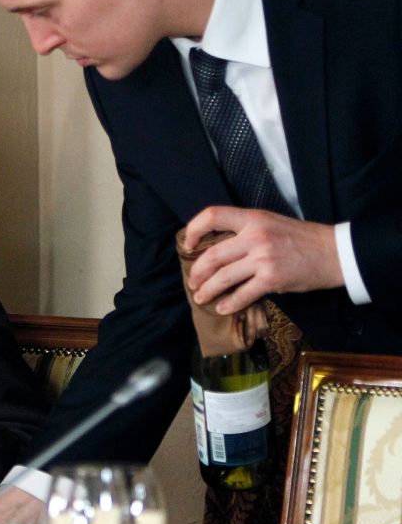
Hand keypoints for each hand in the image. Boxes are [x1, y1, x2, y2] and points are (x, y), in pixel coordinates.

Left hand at [183, 206, 342, 313]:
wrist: (334, 252)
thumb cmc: (301, 238)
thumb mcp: (270, 222)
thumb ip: (245, 230)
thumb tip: (218, 247)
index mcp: (252, 219)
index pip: (213, 215)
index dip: (194, 229)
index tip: (188, 244)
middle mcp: (254, 237)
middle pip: (213, 255)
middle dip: (197, 272)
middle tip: (193, 282)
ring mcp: (262, 259)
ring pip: (224, 277)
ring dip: (208, 290)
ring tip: (201, 298)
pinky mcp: (272, 279)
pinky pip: (243, 294)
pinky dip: (230, 303)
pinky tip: (223, 308)